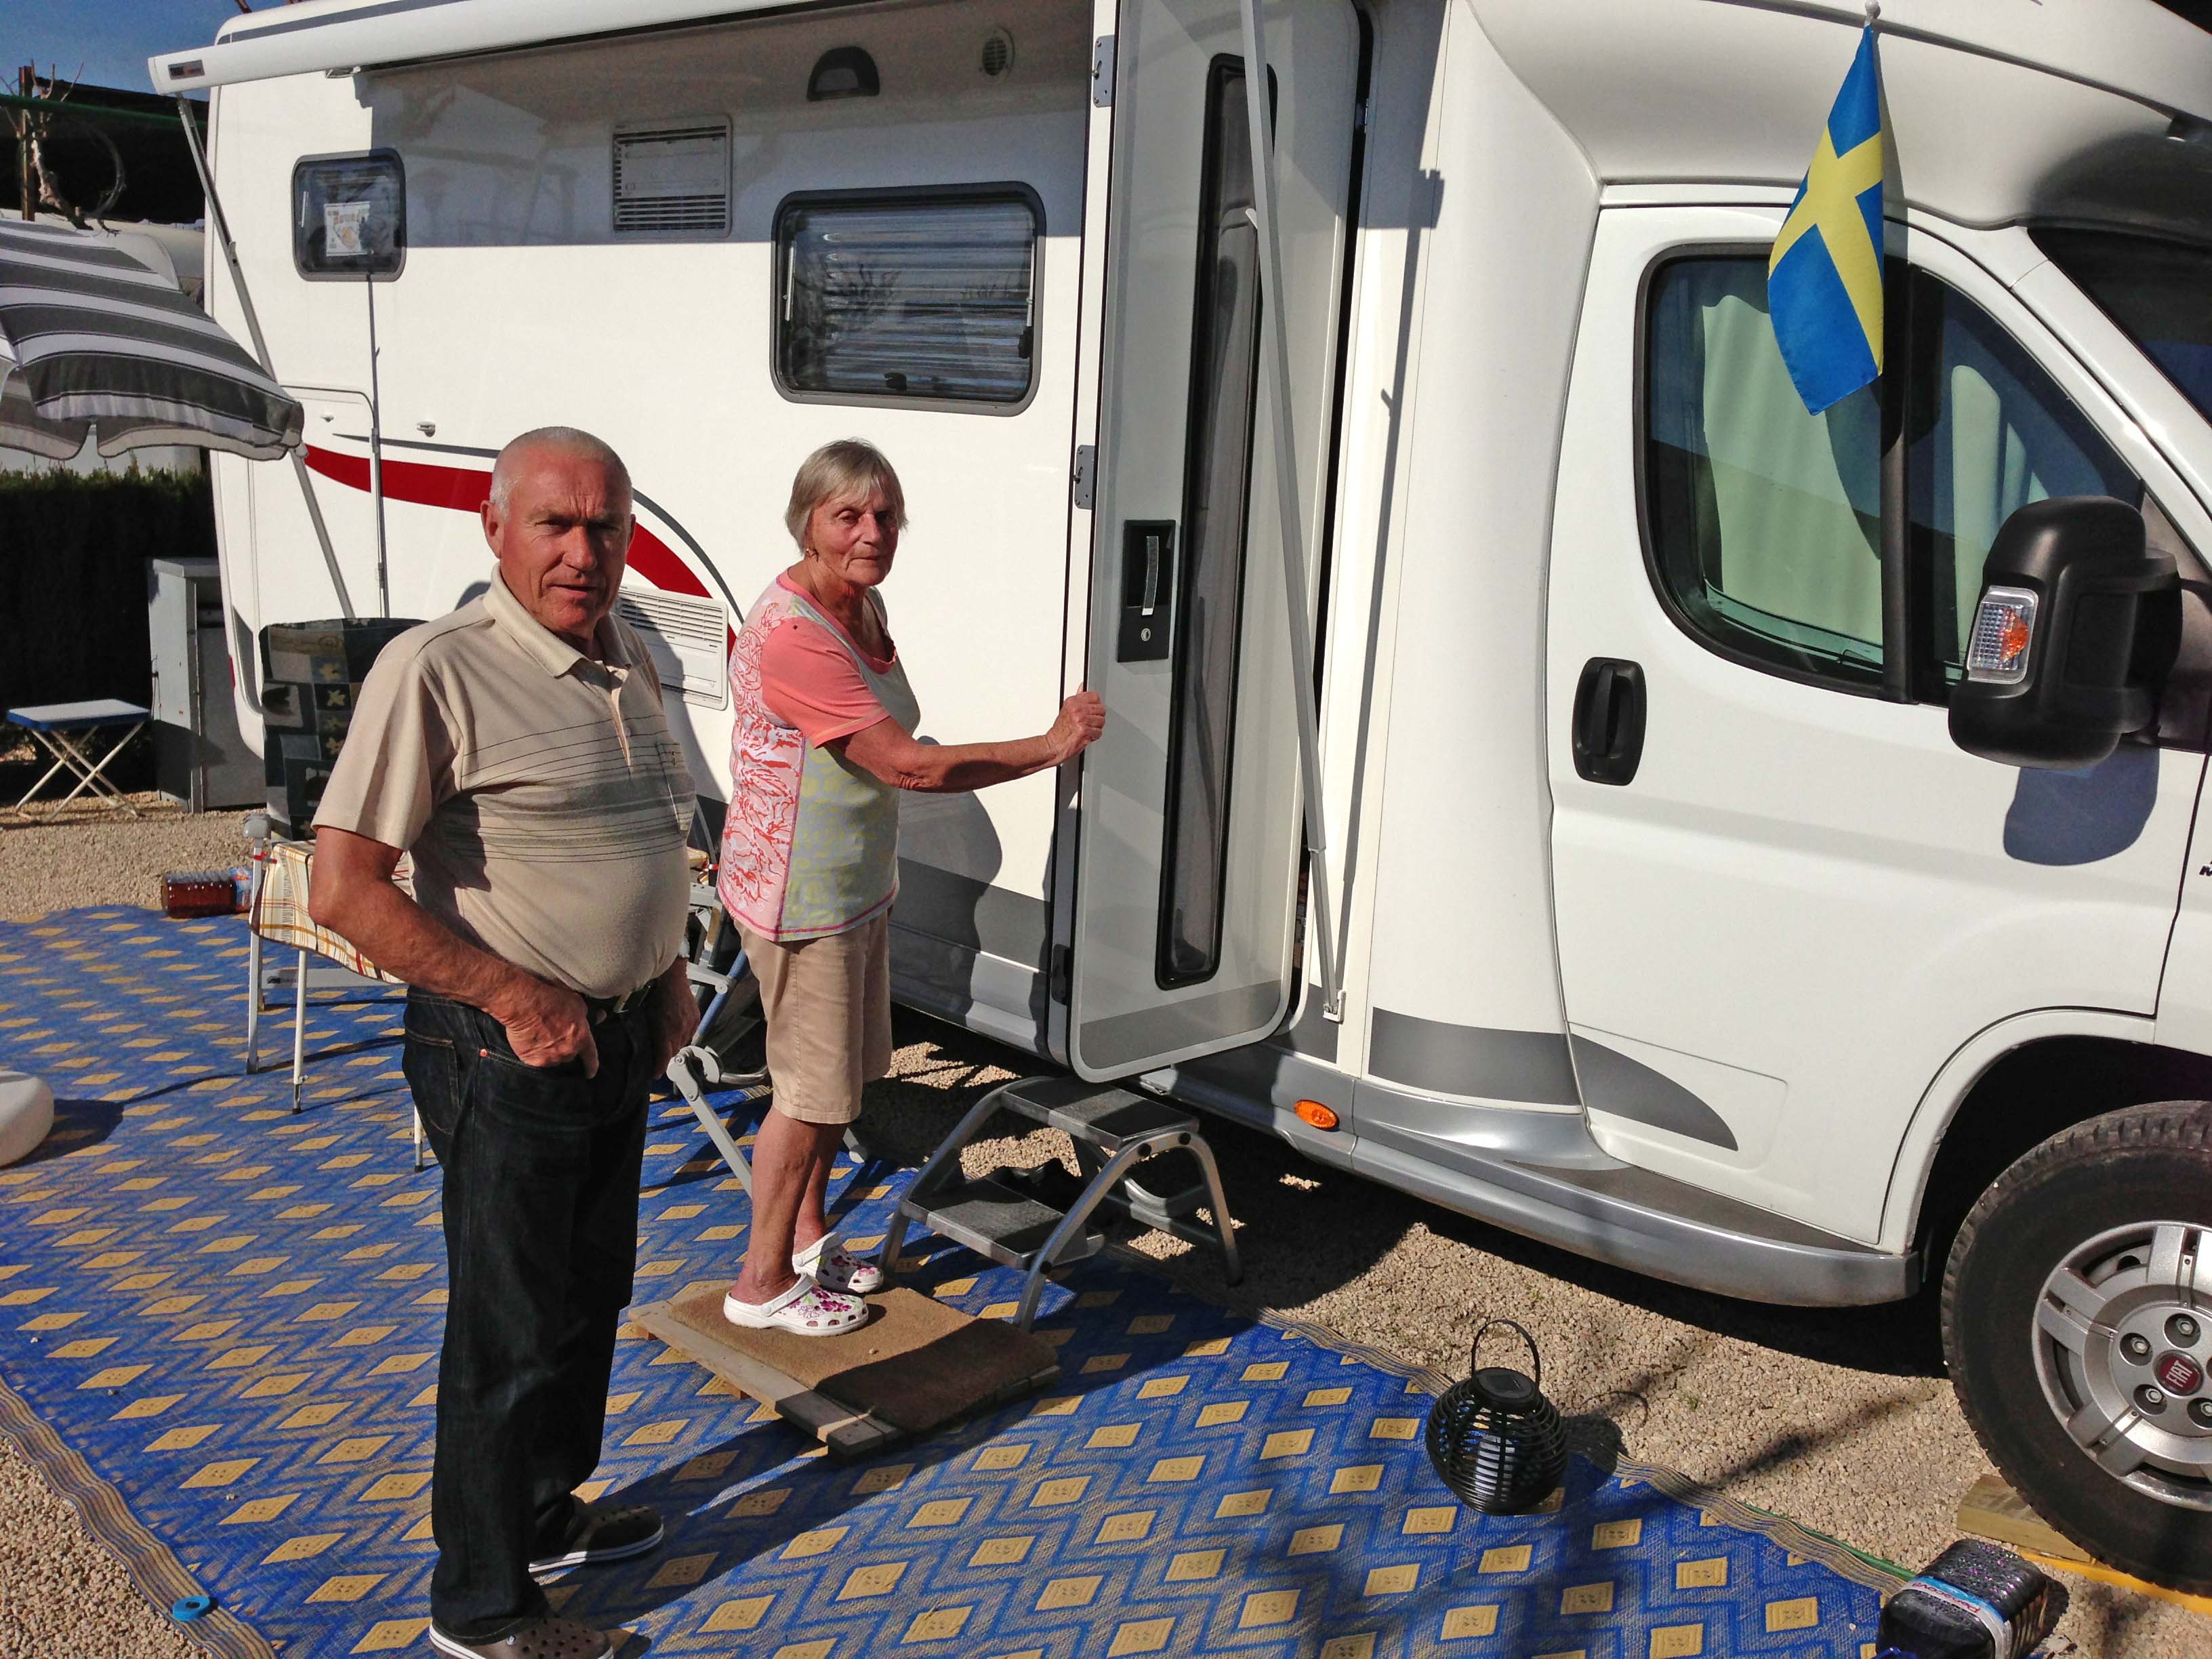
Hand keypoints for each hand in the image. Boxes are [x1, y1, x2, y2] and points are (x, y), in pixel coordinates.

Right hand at [493, 974, 599, 1075]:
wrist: (524, 1005)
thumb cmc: (550, 1000)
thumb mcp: (576, 1003)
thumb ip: (587, 1015)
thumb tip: (600, 1017)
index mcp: (581, 1038)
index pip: (591, 1056)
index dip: (591, 1066)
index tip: (590, 1073)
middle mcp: (567, 1051)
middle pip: (568, 1054)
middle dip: (564, 1047)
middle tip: (554, 1034)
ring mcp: (550, 1057)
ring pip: (552, 1058)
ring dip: (549, 1051)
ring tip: (540, 1035)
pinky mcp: (532, 1060)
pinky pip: (536, 1060)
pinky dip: (534, 1053)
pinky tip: (530, 1041)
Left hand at [651, 960, 700, 1074]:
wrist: (670, 977)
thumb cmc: (653, 993)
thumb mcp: (646, 1016)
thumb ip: (648, 1032)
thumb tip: (645, 1043)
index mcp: (665, 1031)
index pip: (664, 1057)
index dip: (659, 1068)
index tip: (655, 1074)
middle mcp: (679, 1030)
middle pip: (674, 1051)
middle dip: (666, 1056)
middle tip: (659, 1058)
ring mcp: (689, 1024)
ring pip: (683, 1042)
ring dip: (675, 1044)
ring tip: (668, 1042)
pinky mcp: (695, 1018)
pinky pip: (690, 1033)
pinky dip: (683, 1034)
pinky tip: (677, 1030)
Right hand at [1045, 690, 1105, 763]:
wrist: (1054, 745)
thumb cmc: (1060, 731)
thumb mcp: (1067, 709)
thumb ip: (1078, 698)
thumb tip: (1082, 687)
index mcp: (1073, 701)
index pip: (1095, 697)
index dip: (1096, 705)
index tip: (1092, 711)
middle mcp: (1077, 709)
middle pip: (1101, 709)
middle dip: (1097, 718)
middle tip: (1088, 723)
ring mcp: (1081, 720)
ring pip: (1101, 721)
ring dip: (1096, 728)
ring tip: (1086, 729)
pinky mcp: (1084, 731)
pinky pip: (1098, 732)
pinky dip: (1094, 737)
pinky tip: (1085, 736)